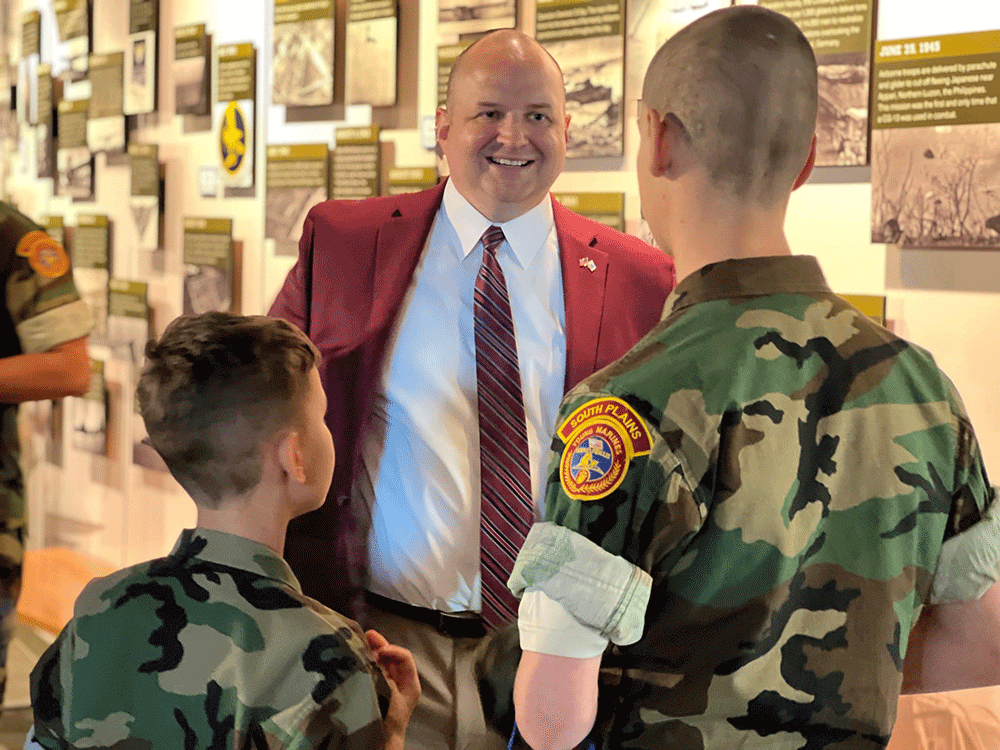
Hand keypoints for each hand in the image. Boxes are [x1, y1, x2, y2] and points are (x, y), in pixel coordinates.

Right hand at [366, 629, 420, 745]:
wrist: (381, 742)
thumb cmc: (388, 720)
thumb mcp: (389, 695)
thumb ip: (383, 674)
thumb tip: (374, 656)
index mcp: (410, 683)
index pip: (405, 657)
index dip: (392, 650)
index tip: (378, 652)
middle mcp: (401, 682)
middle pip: (392, 657)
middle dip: (381, 645)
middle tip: (367, 635)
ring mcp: (389, 686)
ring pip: (382, 663)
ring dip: (372, 652)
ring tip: (360, 642)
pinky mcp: (378, 691)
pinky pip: (374, 672)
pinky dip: (367, 664)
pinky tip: (357, 658)